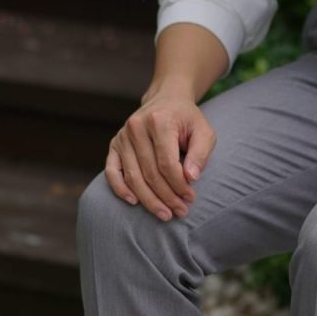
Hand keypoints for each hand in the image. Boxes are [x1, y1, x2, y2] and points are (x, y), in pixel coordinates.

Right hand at [104, 92, 216, 220]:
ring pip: (134, 177)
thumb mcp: (203, 132)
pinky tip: (134, 202)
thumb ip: (200, 154)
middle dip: (167, 197)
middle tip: (180, 212)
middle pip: (150, 173)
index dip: (179, 185)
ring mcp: (122, 136)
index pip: (167, 163)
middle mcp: (136, 127)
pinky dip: (121, 189)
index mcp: (159, 121)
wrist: (166, 101)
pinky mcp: (114, 145)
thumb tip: (191, 178)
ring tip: (165, 214)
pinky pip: (112, 172)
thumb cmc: (187, 120)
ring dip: (149, 200)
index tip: (190, 198)